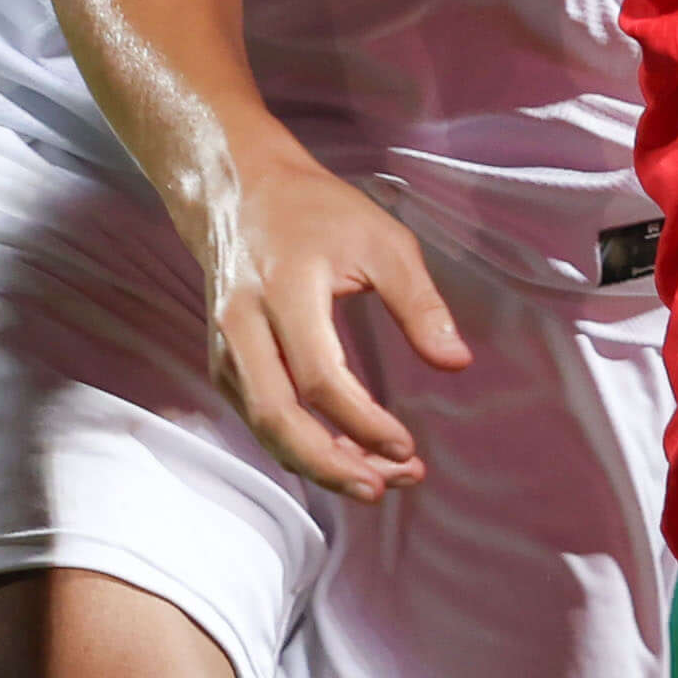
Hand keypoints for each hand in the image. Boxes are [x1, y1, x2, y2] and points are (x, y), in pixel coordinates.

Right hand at [194, 134, 468, 503]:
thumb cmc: (316, 211)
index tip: (407, 446)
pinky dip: (295, 445)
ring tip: (375, 482)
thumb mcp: (382, 240)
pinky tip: (340, 455)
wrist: (238, 187)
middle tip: (383, 489)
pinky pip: (256, 417)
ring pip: (263, 425)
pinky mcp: (222, 360)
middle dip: (330, 465)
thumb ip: (419, 302)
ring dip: (316, 462)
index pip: (320, 377)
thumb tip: (456, 363)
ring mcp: (224, 345)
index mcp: (285, 288)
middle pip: (277, 416)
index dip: (363, 422)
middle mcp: (243, 323)